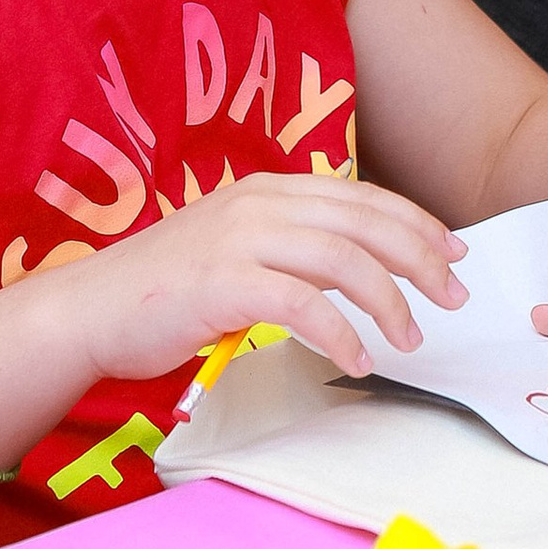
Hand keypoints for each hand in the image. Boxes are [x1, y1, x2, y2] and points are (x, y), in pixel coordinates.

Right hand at [63, 175, 466, 387]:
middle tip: (456, 294)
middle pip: (364, 220)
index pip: (359, 196)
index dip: (414, 221)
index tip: (453, 250)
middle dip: (420, 256)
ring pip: (342, 259)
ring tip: (412, 338)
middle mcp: (258, 203)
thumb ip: (287, 245)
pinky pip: (302, 304)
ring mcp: (239, 240)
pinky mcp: (224, 283)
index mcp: (266, 190)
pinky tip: (357, 358)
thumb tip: (353, 266)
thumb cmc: (166, 289)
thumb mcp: (236, 248)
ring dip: (389, 300)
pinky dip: (340, 332)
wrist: (92, 310)